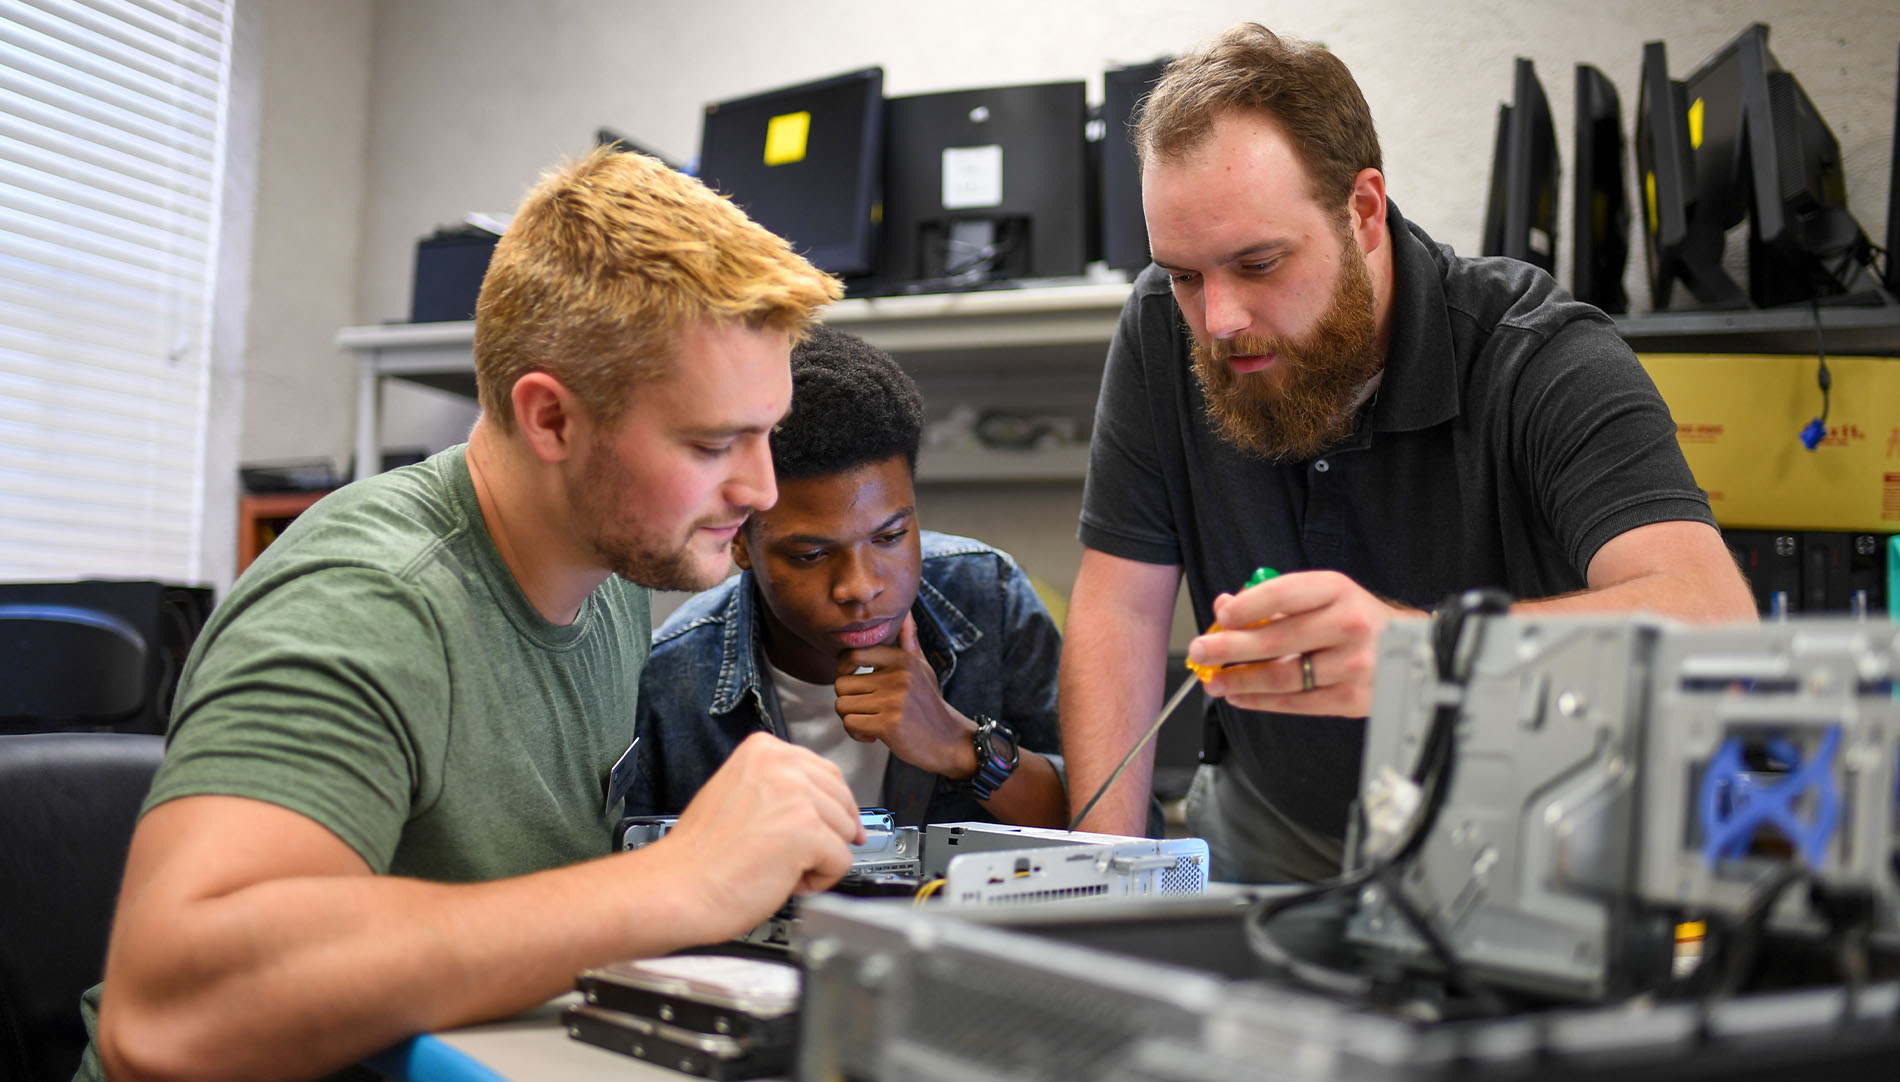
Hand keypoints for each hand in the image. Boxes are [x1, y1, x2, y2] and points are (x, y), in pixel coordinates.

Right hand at [646, 732, 863, 941]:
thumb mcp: (738, 793)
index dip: (827, 808)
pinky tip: (784, 880)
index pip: (827, 773)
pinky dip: (820, 881)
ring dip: (819, 859)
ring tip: (778, 867)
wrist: (676, 887)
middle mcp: (781, 764)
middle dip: (826, 834)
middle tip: (791, 855)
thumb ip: (779, 788)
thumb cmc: (700, 855)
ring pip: (846, 833)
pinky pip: (842, 862)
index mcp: (764, 749)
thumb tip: (824, 802)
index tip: (822, 826)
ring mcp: (795, 796)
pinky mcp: (806, 831)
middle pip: (843, 802)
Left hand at [833, 614, 976, 778]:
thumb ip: (909, 640)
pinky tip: (873, 735)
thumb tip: (906, 612)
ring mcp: (894, 701)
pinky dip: (856, 733)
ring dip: (852, 718)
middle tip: (867, 708)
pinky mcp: (889, 724)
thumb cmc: (928, 704)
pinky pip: (850, 724)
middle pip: (841, 684)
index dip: (844, 668)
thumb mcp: (922, 668)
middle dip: (849, 700)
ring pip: (842, 706)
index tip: (853, 680)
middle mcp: (898, 677)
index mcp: (902, 659)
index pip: (853, 654)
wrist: (948, 740)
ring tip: (871, 721)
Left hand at [1185, 570, 1422, 717]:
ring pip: (1282, 676)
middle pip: (1276, 639)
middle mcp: (1348, 624)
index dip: (1247, 606)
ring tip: (1214, 680)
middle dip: (1228, 648)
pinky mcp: (1353, 698)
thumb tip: (1227, 606)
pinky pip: (1297, 703)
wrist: (1414, 651)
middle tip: (1200, 652)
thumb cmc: (1357, 619)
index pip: (1284, 594)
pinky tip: (1241, 696)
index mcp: (1338, 590)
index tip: (1221, 616)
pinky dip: (1262, 701)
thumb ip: (1277, 600)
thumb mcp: (1325, 596)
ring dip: (1240, 680)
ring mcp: (1353, 664)